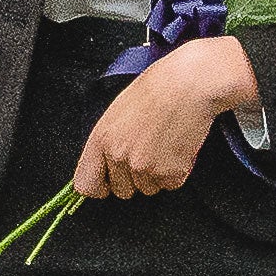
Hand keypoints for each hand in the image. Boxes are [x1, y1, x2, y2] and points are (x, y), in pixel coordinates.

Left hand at [74, 39, 255, 202]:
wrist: (190, 84)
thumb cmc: (158, 88)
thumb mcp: (118, 112)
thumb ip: (108, 141)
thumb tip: (105, 164)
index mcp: (101, 139)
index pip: (86, 184)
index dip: (100, 186)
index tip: (109, 182)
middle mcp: (118, 156)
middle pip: (121, 191)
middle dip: (134, 178)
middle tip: (148, 151)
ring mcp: (144, 167)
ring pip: (148, 189)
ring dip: (157, 174)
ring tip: (164, 144)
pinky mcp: (169, 173)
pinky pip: (170, 185)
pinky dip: (177, 171)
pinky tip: (177, 147)